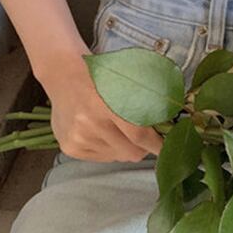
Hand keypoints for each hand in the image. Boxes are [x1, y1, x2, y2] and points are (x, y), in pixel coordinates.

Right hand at [39, 48, 162, 161]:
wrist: (64, 74)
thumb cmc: (100, 75)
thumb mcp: (125, 81)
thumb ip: (144, 104)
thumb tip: (167, 129)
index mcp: (106, 104)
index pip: (138, 135)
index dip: (156, 144)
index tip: (168, 146)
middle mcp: (90, 124)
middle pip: (130, 152)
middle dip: (143, 148)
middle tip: (146, 138)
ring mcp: (78, 138)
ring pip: (117, 156)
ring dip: (124, 147)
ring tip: (118, 128)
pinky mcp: (70, 147)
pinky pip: (101, 158)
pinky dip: (109, 149)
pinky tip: (104, 132)